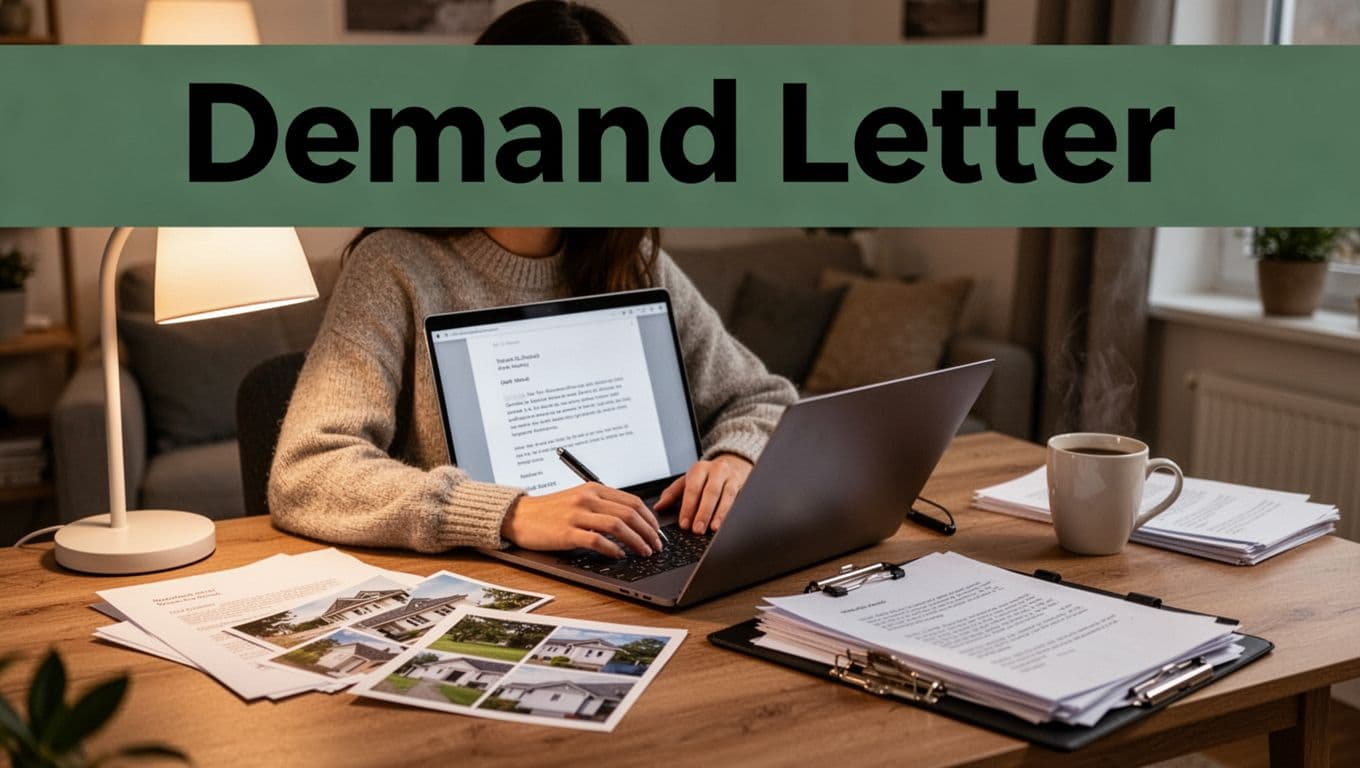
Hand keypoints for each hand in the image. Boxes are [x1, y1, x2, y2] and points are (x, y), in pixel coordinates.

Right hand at [500, 483, 662, 558]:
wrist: (519, 516)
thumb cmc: (550, 511)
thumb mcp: (578, 500)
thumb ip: (602, 505)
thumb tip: (632, 521)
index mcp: (593, 489)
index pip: (633, 501)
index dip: (650, 519)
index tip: (657, 532)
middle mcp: (587, 498)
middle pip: (630, 513)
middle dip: (649, 532)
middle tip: (656, 546)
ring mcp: (577, 515)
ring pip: (618, 526)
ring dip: (637, 541)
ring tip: (644, 552)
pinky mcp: (567, 532)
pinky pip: (597, 541)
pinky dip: (613, 549)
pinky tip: (619, 555)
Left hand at [655, 454, 752, 534]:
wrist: (733, 464)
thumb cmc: (707, 476)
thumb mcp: (688, 480)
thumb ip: (672, 494)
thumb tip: (659, 507)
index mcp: (699, 469)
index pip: (693, 489)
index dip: (688, 507)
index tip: (684, 524)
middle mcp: (717, 471)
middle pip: (710, 492)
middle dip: (703, 513)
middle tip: (697, 530)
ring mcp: (731, 478)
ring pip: (727, 496)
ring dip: (720, 514)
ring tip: (714, 528)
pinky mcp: (743, 486)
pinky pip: (738, 500)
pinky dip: (732, 512)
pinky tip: (728, 523)